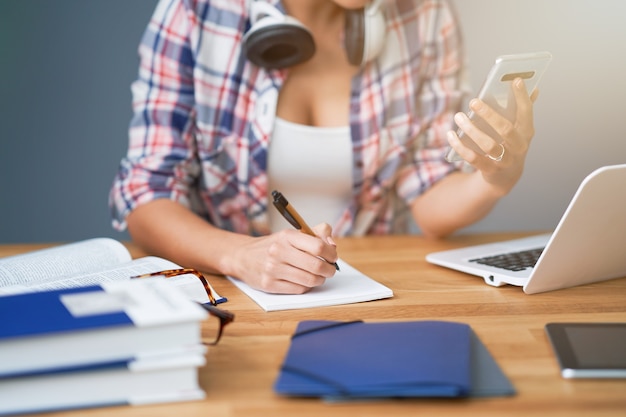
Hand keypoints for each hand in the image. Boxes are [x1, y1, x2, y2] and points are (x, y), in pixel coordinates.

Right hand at [229, 223, 337, 293]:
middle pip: (316, 265)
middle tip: (330, 270)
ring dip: (319, 280)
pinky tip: (304, 281)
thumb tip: (332, 245)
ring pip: (309, 280)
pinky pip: (298, 290)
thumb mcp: (292, 234)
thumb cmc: (274, 245)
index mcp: (287, 236)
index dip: (331, 253)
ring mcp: (272, 269)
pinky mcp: (269, 285)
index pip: (318, 246)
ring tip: (318, 276)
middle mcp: (278, 251)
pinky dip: (306, 287)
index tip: (333, 257)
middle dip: (329, 270)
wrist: (243, 257)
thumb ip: (317, 233)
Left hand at [447, 78, 538, 195]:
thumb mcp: (519, 130)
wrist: (505, 177)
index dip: (522, 97)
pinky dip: (460, 146)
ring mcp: (505, 160)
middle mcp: (518, 147)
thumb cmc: (510, 145)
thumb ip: (523, 111)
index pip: (527, 112)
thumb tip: (534, 87)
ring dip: (471, 130)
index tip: (515, 79)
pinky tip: (451, 134)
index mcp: (527, 132)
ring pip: (488, 145)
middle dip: (489, 114)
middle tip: (473, 101)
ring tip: (458, 116)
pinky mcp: (490, 170)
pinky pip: (473, 158)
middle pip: (505, 129)